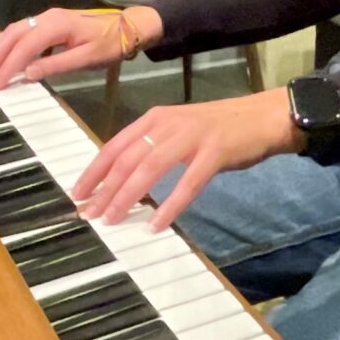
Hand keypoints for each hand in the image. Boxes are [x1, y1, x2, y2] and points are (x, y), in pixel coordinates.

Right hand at [0, 6, 155, 88]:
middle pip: (14, 35)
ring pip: (15, 30)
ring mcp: (48, 16)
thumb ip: (56, 66)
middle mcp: (47, 17)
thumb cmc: (110, 45)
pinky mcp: (50, 20)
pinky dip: (7, 40)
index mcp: (56, 26)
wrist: (128, 26)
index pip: (24, 46)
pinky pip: (22, 28)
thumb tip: (28, 74)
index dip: (9, 65)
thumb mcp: (86, 59)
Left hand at [74, 90, 298, 231]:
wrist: (262, 116)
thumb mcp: (178, 131)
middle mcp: (168, 124)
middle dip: (104, 188)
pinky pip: (188, 182)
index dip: (94, 171)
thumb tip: (121, 179)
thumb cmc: (218, 128)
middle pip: (128, 158)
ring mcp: (192, 136)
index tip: (78, 194)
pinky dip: (171, 204)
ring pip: (150, 168)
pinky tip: (158, 224)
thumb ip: (152, 148)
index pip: (114, 146)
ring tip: (114, 219)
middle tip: (89, 213)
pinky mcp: (214, 151)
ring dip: (128, 196)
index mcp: (155, 119)